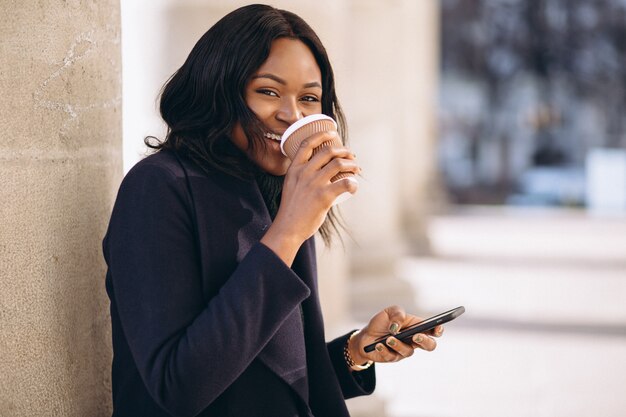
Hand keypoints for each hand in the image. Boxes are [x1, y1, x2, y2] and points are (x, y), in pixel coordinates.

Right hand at [261, 130, 359, 264]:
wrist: (288, 228)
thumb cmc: (291, 209)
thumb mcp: (290, 186)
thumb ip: (300, 176)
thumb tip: (317, 171)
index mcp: (294, 169)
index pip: (307, 144)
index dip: (321, 135)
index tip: (332, 133)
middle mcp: (304, 173)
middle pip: (328, 151)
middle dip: (343, 151)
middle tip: (351, 155)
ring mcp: (314, 184)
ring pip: (338, 164)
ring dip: (351, 164)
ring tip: (356, 169)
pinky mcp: (324, 196)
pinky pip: (345, 183)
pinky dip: (353, 183)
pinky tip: (355, 186)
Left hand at [349, 305, 443, 365]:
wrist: (366, 336)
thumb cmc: (382, 323)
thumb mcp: (389, 312)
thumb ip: (397, 314)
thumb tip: (397, 326)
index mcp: (416, 327)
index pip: (433, 330)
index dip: (438, 330)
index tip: (437, 328)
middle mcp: (414, 340)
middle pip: (430, 345)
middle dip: (425, 341)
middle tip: (416, 336)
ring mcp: (404, 350)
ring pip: (409, 352)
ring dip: (398, 344)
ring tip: (388, 339)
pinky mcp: (394, 358)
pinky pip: (392, 357)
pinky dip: (384, 350)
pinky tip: (378, 345)